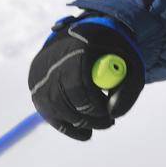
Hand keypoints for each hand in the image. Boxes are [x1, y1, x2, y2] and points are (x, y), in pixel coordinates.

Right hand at [28, 15, 144, 140]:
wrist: (82, 38)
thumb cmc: (110, 53)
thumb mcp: (129, 64)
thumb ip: (128, 89)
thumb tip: (113, 114)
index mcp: (75, 49)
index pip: (79, 87)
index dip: (96, 107)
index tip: (111, 114)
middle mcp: (50, 63)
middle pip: (67, 103)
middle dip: (91, 118)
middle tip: (109, 122)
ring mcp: (39, 79)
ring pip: (61, 114)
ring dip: (84, 122)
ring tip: (100, 115)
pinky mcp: (36, 93)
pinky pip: (53, 119)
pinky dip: (72, 127)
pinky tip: (86, 126)